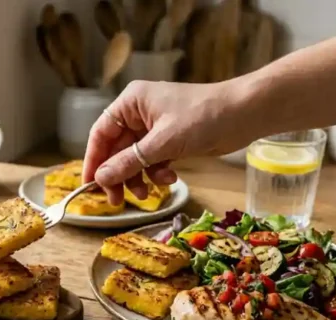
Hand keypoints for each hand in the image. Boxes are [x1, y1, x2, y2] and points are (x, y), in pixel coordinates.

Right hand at [83, 79, 254, 203]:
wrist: (245, 113)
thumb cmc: (203, 117)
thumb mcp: (163, 143)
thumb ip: (130, 162)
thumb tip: (101, 178)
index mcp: (131, 102)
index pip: (100, 134)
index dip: (93, 161)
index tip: (90, 186)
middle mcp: (138, 113)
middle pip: (116, 150)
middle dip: (119, 175)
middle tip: (118, 201)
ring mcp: (154, 127)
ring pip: (134, 159)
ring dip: (139, 177)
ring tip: (148, 193)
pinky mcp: (170, 139)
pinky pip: (152, 161)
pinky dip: (156, 173)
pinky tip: (169, 178)